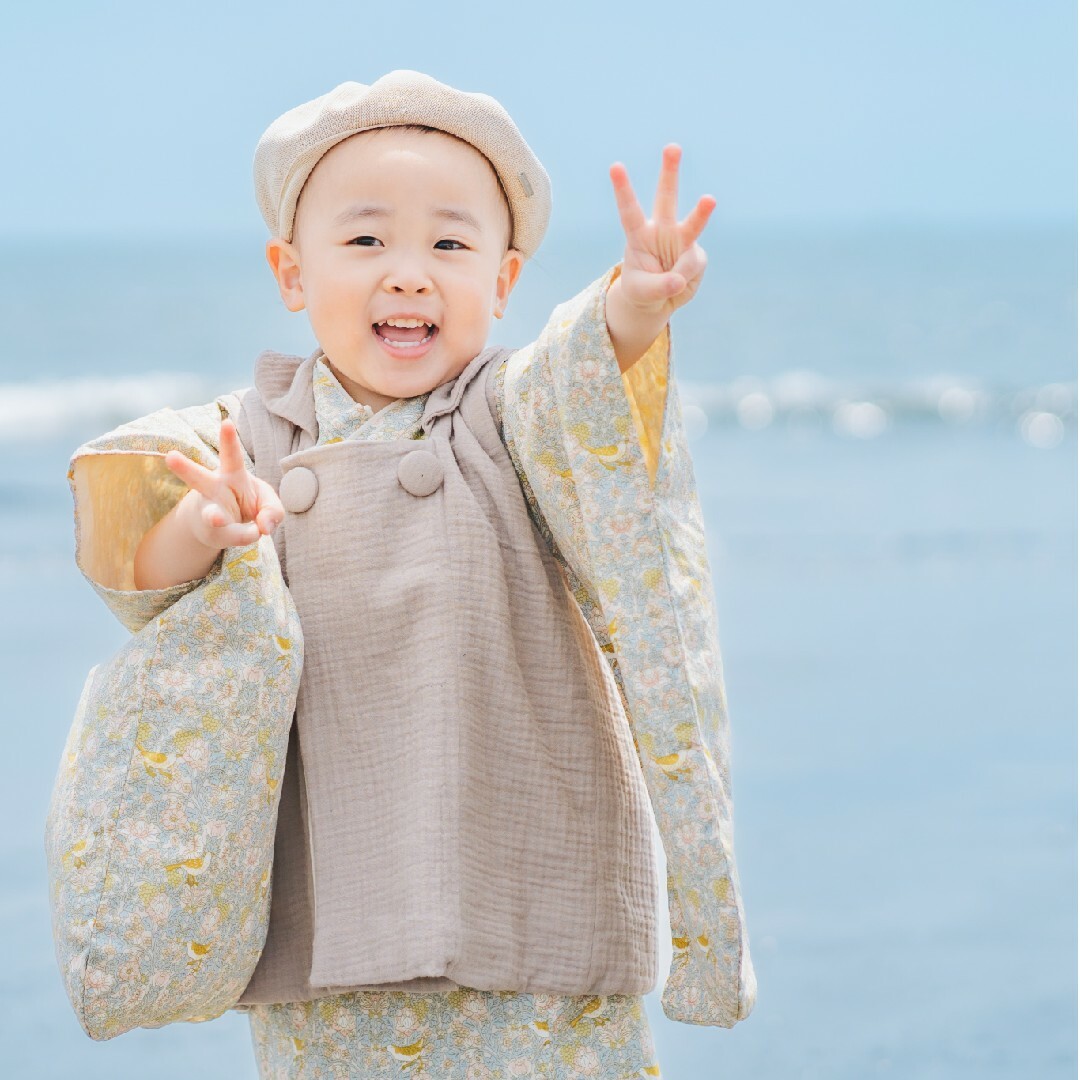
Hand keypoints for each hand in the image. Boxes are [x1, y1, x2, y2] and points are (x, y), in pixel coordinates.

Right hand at [164, 418, 283, 551]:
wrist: (227, 526)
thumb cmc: (249, 505)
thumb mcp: (268, 501)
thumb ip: (273, 510)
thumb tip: (264, 528)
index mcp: (232, 474)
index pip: (230, 454)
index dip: (228, 438)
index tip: (227, 422)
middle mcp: (215, 491)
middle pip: (198, 478)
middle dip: (184, 468)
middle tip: (170, 457)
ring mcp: (212, 514)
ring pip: (210, 515)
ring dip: (213, 517)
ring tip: (215, 517)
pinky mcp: (215, 534)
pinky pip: (231, 535)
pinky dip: (245, 535)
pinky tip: (253, 534)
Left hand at [608, 144, 714, 317]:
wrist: (658, 301)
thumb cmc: (641, 290)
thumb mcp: (641, 293)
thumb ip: (658, 287)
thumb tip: (679, 279)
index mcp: (639, 235)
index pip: (629, 210)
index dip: (623, 189)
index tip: (615, 166)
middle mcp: (662, 231)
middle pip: (666, 198)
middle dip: (670, 172)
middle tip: (672, 147)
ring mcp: (682, 241)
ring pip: (693, 222)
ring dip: (702, 209)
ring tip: (709, 199)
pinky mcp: (696, 256)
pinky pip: (692, 266)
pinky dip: (685, 279)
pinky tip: (678, 284)